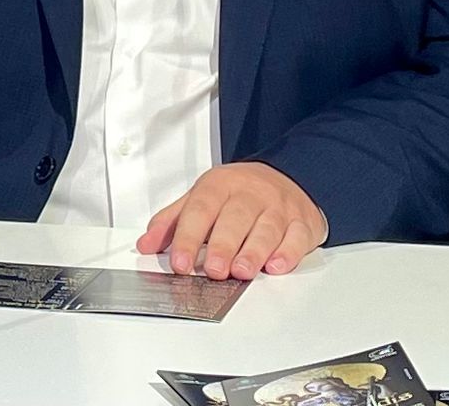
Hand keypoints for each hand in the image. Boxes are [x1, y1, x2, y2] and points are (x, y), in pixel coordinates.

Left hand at [136, 162, 325, 280]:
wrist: (289, 176)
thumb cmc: (239, 193)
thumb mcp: (202, 197)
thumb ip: (172, 221)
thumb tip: (145, 245)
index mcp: (220, 186)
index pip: (200, 209)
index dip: (188, 237)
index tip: (180, 263)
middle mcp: (250, 194)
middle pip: (235, 218)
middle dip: (223, 245)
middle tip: (213, 270)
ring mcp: (278, 207)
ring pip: (266, 228)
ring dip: (253, 251)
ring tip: (241, 271)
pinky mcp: (303, 222)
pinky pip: (297, 236)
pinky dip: (288, 252)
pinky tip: (276, 265)